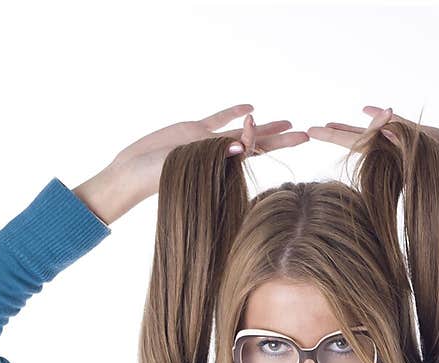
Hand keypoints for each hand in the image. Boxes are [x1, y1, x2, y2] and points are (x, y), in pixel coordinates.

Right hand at [109, 104, 309, 206]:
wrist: (131, 172)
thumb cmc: (155, 178)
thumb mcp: (184, 168)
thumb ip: (211, 158)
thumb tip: (242, 148)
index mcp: (219, 166)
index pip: (248, 150)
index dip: (256, 137)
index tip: (262, 124)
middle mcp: (218, 155)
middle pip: (257, 144)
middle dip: (282, 139)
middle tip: (307, 135)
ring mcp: (206, 143)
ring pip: (242, 132)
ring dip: (263, 126)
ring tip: (288, 121)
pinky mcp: (192, 131)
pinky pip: (218, 120)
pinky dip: (233, 113)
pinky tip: (249, 107)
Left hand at [307, 105, 438, 220]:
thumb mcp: (432, 175)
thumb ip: (409, 155)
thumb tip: (385, 132)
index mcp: (394, 166)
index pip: (361, 147)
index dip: (338, 138)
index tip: (314, 133)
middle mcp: (399, 155)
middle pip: (362, 140)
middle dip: (337, 135)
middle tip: (311, 130)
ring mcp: (412, 147)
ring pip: (379, 133)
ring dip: (356, 128)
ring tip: (332, 125)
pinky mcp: (427, 139)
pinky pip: (400, 126)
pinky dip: (385, 118)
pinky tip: (369, 111)